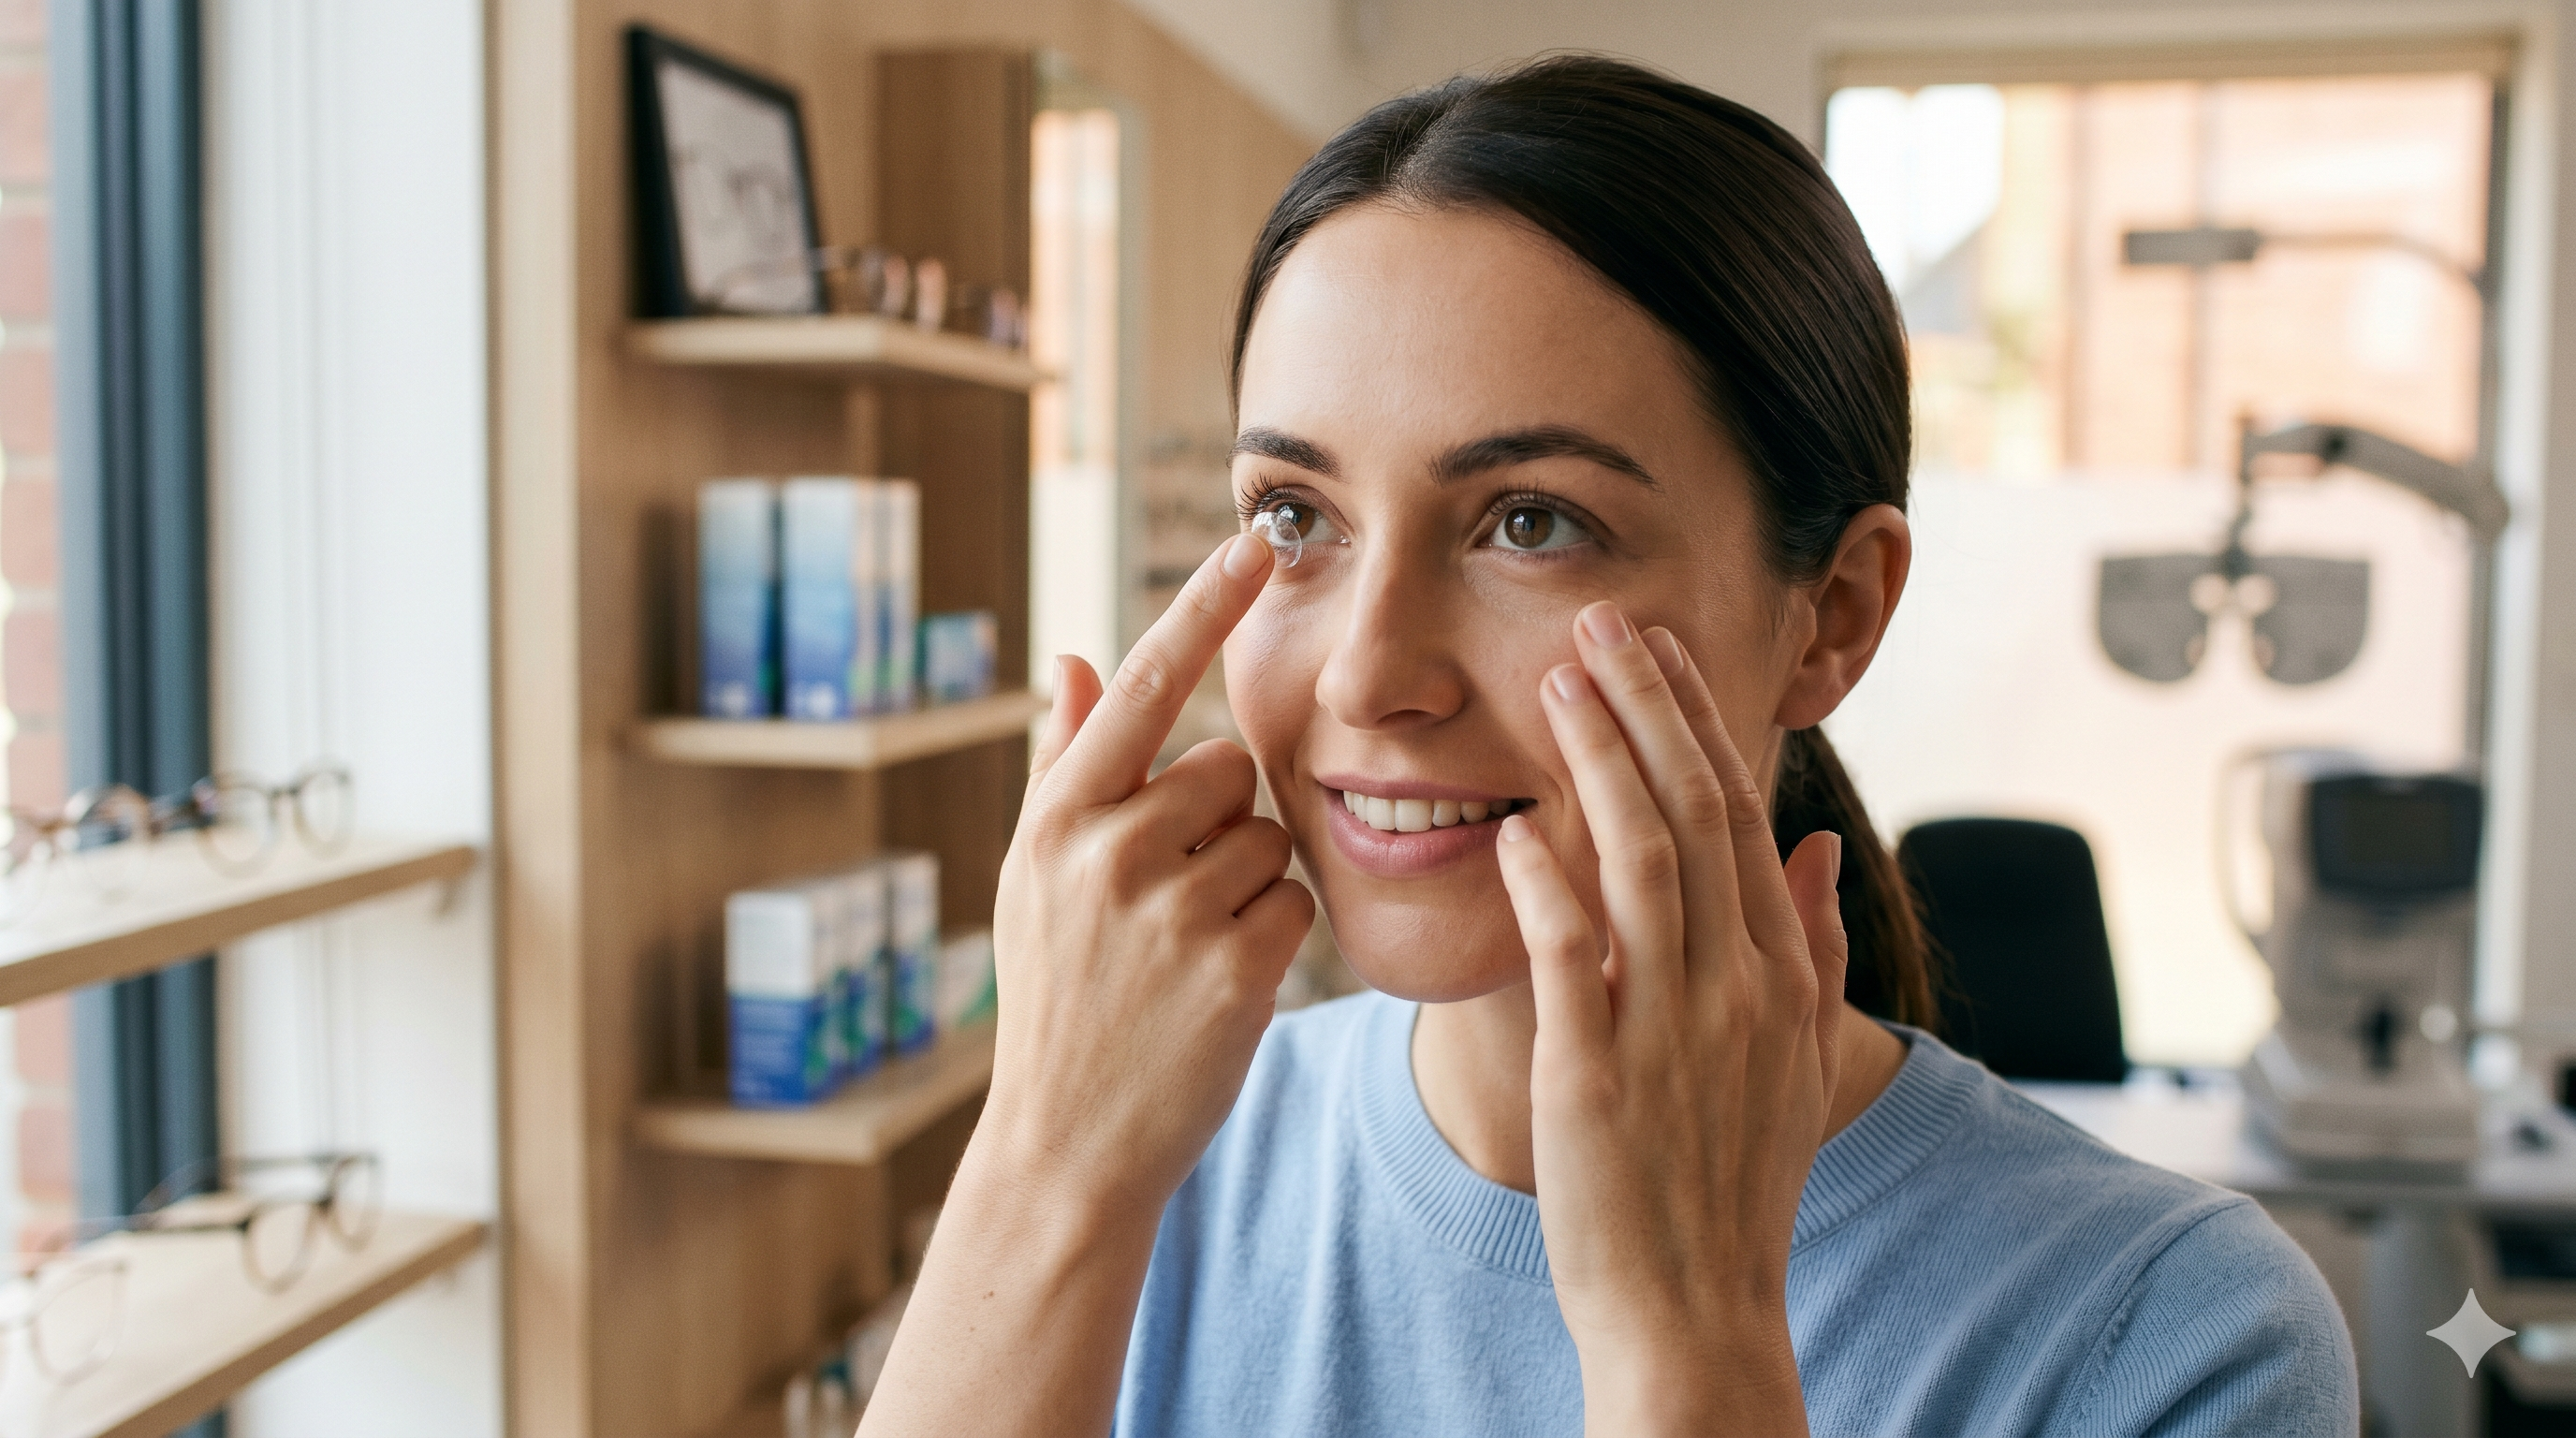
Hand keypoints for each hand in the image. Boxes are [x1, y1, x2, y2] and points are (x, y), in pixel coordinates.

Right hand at [864, 532, 1312, 1437]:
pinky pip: (1294, 905)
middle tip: (1167, 903)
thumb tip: (1081, 658)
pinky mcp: (1234, 968)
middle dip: (1217, 824)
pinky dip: (1273, 941)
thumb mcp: (1034, 884)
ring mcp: (1171, 910)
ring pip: (1268, 838)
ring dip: (1246, 885)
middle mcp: (1109, 851)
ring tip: (1185, 951)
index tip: (1259, 536)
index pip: (1146, 687)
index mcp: (1057, 820)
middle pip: (1225, 772)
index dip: (1204, 608)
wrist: (1065, 1147)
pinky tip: (1219, 986)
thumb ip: (1065, 768)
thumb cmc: (1058, 1004)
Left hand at [1496, 601, 1850, 1436]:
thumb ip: (1816, 946)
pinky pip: (1570, 954)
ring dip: (1598, 758)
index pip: (1741, 812)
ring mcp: (1670, 1028)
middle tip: (1599, 623)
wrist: (1697, 1314)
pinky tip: (1515, 823)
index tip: (1652, 647)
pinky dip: (1544, 879)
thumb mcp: (1800, 1062)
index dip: (1694, 718)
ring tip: (1557, 682)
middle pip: (1695, 810)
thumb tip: (1823, 845)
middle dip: (1646, 705)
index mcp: (1779, 973)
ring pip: (1641, 859)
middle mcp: (1736, 986)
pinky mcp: (1596, 1075)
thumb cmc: (1733, 1185)